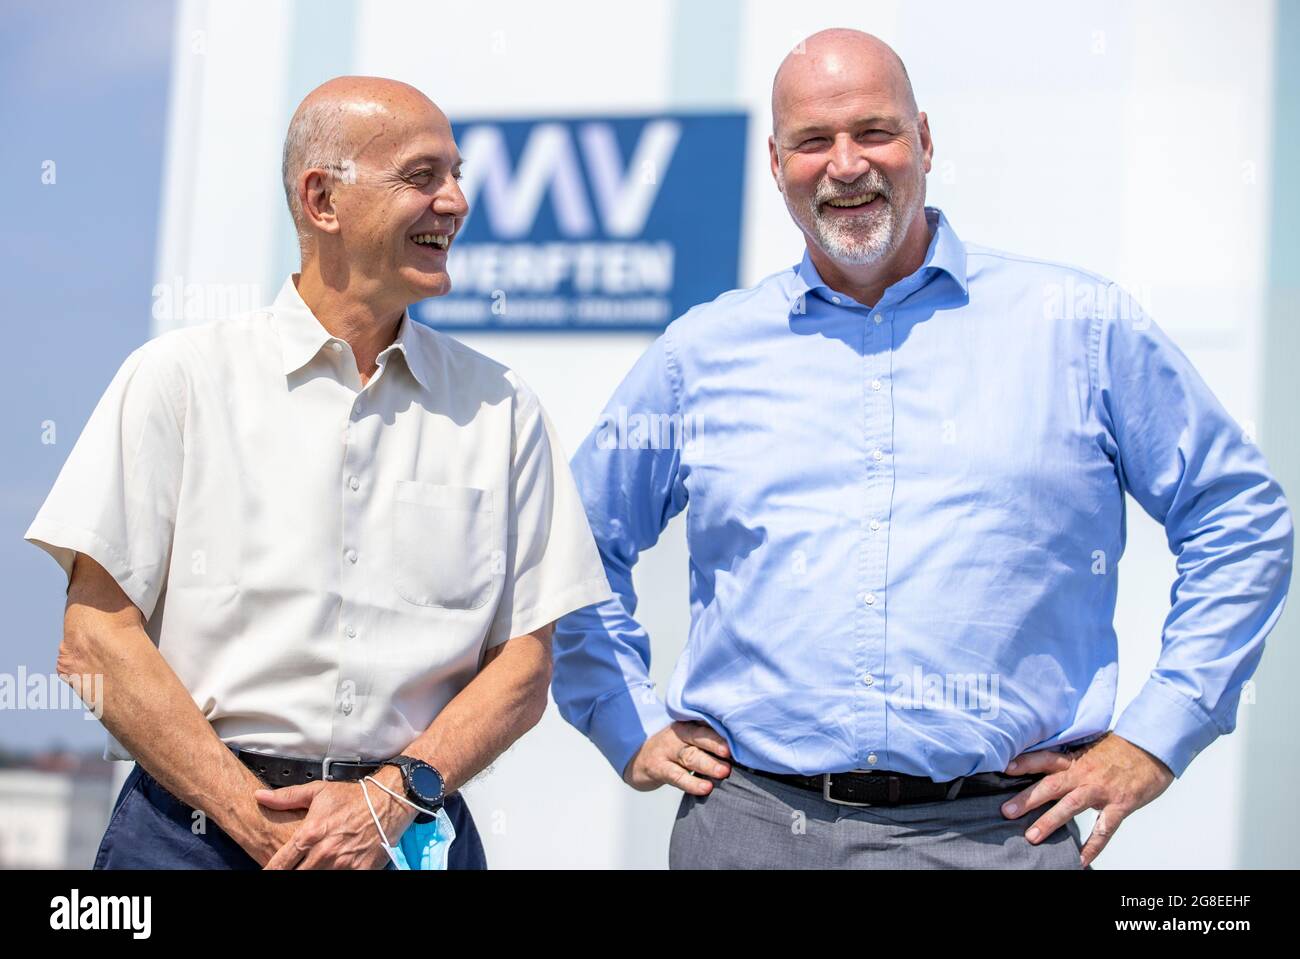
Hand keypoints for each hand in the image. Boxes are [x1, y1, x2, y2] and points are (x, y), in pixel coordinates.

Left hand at [255, 773, 415, 869]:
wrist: (389, 801)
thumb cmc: (353, 797)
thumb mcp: (318, 792)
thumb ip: (286, 797)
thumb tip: (259, 797)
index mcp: (310, 833)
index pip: (280, 863)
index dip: (270, 870)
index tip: (266, 872)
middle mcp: (324, 852)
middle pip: (296, 875)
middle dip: (290, 874)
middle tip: (290, 870)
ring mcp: (342, 864)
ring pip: (317, 878)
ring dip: (312, 874)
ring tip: (313, 867)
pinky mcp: (360, 870)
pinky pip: (343, 880)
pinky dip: (334, 876)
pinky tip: (332, 869)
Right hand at [624, 721, 731, 795]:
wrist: (638, 758)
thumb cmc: (673, 749)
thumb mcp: (688, 738)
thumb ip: (709, 739)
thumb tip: (744, 748)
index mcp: (689, 724)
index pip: (707, 724)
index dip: (723, 730)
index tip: (740, 736)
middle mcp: (678, 734)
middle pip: (699, 737)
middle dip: (716, 744)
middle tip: (731, 753)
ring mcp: (667, 751)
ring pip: (690, 756)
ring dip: (708, 764)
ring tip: (724, 772)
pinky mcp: (658, 768)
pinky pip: (677, 776)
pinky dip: (692, 783)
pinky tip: (705, 789)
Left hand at [999, 732, 1174, 866]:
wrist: (1153, 748)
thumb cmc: (1121, 749)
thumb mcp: (1090, 746)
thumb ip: (1069, 758)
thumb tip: (1046, 763)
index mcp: (1075, 759)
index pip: (1044, 759)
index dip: (1024, 763)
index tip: (1003, 768)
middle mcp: (1084, 773)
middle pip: (1051, 785)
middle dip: (1027, 799)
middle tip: (1006, 811)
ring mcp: (1101, 790)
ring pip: (1071, 807)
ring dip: (1050, 822)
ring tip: (1031, 837)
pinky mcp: (1120, 805)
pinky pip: (1104, 830)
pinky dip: (1091, 847)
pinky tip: (1079, 860)